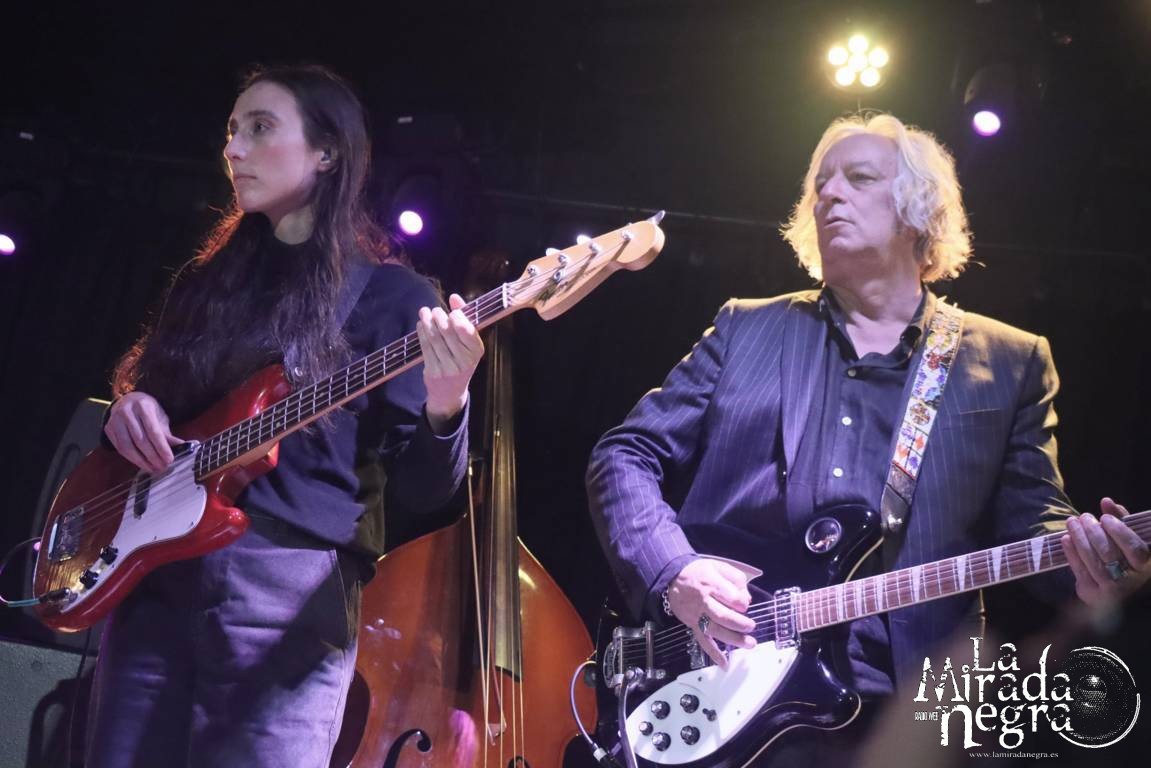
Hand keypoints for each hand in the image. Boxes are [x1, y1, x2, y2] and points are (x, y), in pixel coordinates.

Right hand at [104, 391, 183, 472]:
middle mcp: (127, 412)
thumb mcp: (160, 417)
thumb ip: (168, 434)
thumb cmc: (147, 411)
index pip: (153, 430)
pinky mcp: (108, 429)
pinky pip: (119, 448)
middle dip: (152, 456)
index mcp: (143, 406)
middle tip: (162, 467)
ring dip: (141, 460)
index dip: (161, 447)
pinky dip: (131, 458)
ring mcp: (115, 420)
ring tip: (153, 468)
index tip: (169, 459)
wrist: (128, 401)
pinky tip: (141, 463)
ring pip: (127, 446)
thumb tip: (183, 447)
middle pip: (140, 439)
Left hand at [416, 293, 483, 433]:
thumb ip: (464, 318)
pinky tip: (421, 325)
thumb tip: (454, 297)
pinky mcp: (433, 371)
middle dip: (439, 317)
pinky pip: (425, 347)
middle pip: (448, 331)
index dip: (458, 317)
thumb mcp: (468, 342)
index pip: (467, 330)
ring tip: (424, 312)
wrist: (450, 391)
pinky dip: (421, 333)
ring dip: (427, 322)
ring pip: (435, 338)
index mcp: (477, 351)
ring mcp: (448, 368)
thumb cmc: (461, 359)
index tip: (452, 311)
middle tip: (434, 310)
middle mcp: (465, 361)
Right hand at [666, 558, 756, 667]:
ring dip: (734, 639)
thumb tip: (747, 598)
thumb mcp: (718, 566)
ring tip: (750, 643)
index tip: (745, 603)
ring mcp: (697, 615)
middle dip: (740, 624)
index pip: (731, 597)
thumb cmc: (698, 572)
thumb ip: (736, 579)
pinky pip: (703, 642)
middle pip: (724, 616)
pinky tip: (724, 664)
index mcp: (711, 583)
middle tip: (751, 626)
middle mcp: (703, 601)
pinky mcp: (693, 625)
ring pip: (716, 631)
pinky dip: (714, 654)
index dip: (742, 602)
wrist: (673, 578)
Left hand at [1061, 498, 1150, 605]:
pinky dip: (1071, 552)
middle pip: (1109, 553)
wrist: (1111, 588)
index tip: (1105, 518)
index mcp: (1145, 566)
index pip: (1136, 550)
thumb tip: (1107, 501)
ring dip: (1079, 538)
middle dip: (1093, 531)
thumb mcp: (1126, 538)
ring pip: (1093, 561)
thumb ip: (1120, 519)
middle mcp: (1131, 581)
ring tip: (1072, 522)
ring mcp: (1111, 590)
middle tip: (1084, 516)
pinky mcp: (1092, 594)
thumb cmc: (1121, 556)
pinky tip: (1066, 538)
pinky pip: (1079, 570)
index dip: (1120, 532)